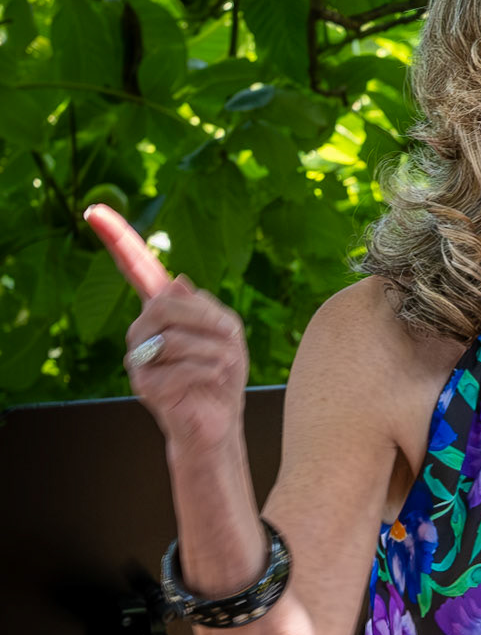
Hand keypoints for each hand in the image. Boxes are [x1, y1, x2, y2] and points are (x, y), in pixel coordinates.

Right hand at [85, 203, 248, 455]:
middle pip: (164, 304)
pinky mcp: (143, 386)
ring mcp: (137, 358)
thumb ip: (202, 306)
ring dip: (214, 349)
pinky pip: (179, 366)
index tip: (94, 211)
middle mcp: (141, 330)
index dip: (116, 239)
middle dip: (208, 320)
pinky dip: (208, 370)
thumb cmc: (221, 376)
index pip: (135, 268)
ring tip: (225, 364)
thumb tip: (176, 281)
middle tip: (232, 339)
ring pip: (174, 337)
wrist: (218, 424)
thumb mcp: (225, 333)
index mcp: (160, 311)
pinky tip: (215, 378)